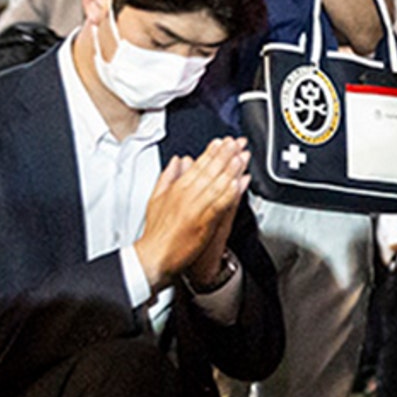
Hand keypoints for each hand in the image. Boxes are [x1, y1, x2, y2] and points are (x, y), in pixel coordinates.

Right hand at [134, 138, 249, 289]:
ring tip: (241, 157)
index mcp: (177, 187)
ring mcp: (195, 207)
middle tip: (238, 142)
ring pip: (216, 184)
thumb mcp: (156, 197)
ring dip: (230, 169)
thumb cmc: (157, 232)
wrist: (154, 256)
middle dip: (225, 154)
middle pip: (209, 170)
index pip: (197, 165)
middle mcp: (186, 194)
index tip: (223, 141)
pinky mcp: (203, 221)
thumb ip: (168, 176)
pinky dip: (229, 193)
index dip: (212, 151)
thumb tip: (178, 160)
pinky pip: (218, 204)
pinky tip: (238, 184)